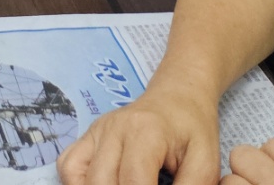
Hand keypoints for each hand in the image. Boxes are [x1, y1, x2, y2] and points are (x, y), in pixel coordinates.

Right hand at [57, 84, 220, 184]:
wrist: (176, 98)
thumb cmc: (193, 130)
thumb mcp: (206, 161)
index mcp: (145, 132)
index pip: (133, 181)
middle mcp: (113, 128)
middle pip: (102, 181)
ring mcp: (97, 130)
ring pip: (79, 176)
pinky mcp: (88, 135)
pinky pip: (68, 165)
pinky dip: (77, 183)